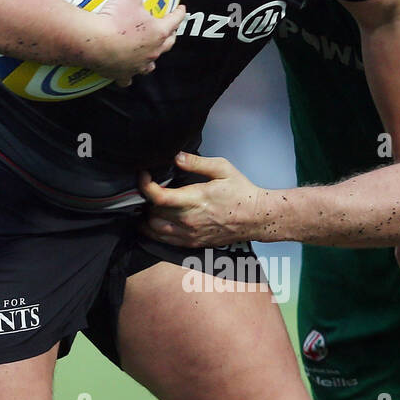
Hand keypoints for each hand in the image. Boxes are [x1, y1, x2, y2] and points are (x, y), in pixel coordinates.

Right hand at [93, 0, 184, 86]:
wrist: (95, 43)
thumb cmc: (115, 19)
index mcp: (158, 32)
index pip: (174, 21)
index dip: (179, 13)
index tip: (182, 9)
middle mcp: (152, 51)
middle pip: (167, 44)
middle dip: (170, 36)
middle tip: (170, 31)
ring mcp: (138, 65)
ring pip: (151, 64)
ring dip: (152, 57)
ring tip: (151, 53)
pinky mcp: (122, 74)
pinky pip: (128, 78)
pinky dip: (129, 76)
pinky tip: (127, 76)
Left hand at [139, 152, 266, 246]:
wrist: (256, 218)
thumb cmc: (241, 193)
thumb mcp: (222, 168)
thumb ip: (197, 162)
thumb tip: (176, 156)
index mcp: (194, 199)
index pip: (158, 197)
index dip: (144, 185)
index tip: (143, 175)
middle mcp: (189, 220)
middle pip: (152, 214)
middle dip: (146, 200)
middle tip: (149, 189)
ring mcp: (189, 234)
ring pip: (154, 230)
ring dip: (148, 217)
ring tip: (150, 205)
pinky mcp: (192, 242)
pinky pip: (164, 241)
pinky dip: (155, 231)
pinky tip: (156, 221)